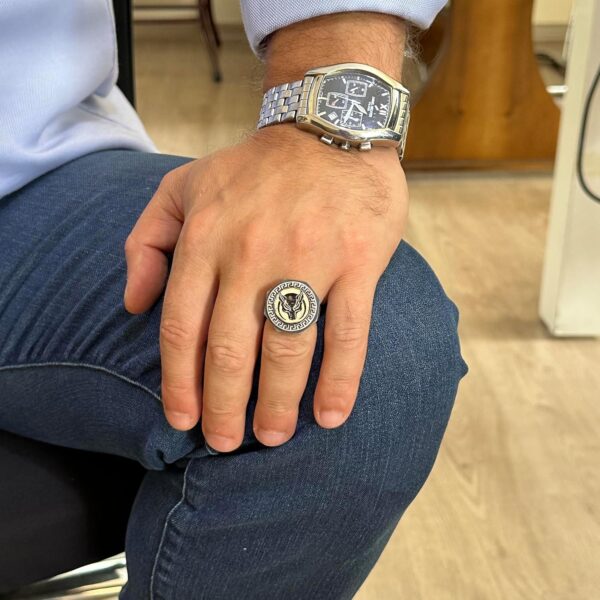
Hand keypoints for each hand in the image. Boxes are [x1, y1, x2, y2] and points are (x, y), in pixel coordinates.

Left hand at [124, 125, 407, 451]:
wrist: (329, 127)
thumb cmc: (255, 169)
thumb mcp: (183, 187)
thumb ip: (145, 240)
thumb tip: (133, 304)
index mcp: (205, 239)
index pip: (182, 328)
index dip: (179, 383)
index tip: (182, 420)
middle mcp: (251, 254)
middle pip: (230, 351)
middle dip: (224, 408)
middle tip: (226, 443)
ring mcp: (307, 259)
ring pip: (287, 349)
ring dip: (278, 404)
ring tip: (273, 437)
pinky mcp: (356, 263)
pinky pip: (347, 333)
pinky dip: (339, 380)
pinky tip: (330, 415)